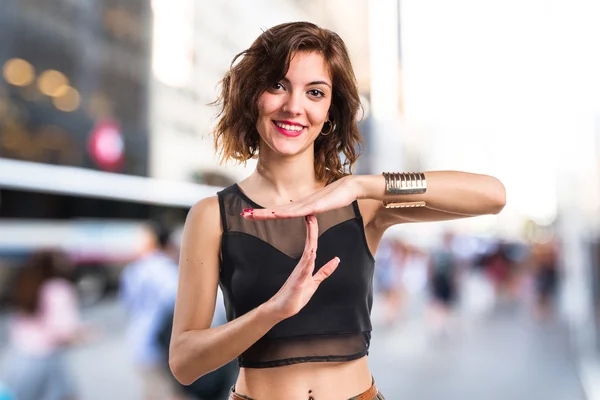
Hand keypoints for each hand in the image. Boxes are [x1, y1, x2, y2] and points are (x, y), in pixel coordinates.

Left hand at [242, 176, 357, 219]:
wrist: (350, 186)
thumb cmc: (338, 195)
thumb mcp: (321, 205)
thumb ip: (312, 210)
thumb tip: (306, 214)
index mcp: (300, 205)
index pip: (279, 211)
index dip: (265, 213)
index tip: (251, 214)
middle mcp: (300, 204)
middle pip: (276, 210)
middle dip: (259, 213)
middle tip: (243, 215)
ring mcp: (306, 204)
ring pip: (282, 211)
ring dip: (265, 213)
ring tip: (251, 215)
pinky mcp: (314, 206)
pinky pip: (296, 212)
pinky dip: (283, 213)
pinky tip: (274, 214)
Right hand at [266, 215, 339, 319]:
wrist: (280, 309)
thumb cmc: (295, 296)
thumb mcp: (314, 282)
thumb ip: (325, 271)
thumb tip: (337, 259)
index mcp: (306, 264)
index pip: (312, 244)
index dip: (313, 230)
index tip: (313, 216)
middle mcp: (302, 265)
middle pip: (309, 244)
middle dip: (311, 229)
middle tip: (311, 212)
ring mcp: (298, 273)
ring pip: (307, 253)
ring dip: (310, 240)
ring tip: (311, 225)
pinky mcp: (297, 283)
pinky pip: (304, 270)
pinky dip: (308, 261)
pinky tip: (311, 253)